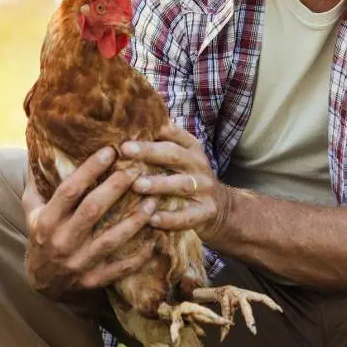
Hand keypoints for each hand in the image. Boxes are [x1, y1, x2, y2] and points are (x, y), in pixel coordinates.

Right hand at [22, 147, 157, 299]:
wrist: (41, 285)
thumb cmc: (41, 238)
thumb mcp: (32, 212)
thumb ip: (37, 184)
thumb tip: (41, 150)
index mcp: (47, 221)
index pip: (69, 190)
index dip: (90, 169)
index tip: (110, 151)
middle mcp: (62, 241)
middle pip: (92, 210)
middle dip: (116, 188)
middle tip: (137, 170)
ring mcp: (78, 263)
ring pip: (111, 239)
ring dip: (134, 220)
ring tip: (153, 201)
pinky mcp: (93, 280)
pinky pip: (120, 268)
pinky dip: (139, 256)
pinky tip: (156, 240)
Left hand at [121, 122, 231, 241]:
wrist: (222, 206)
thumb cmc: (188, 177)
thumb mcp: (181, 157)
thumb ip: (160, 144)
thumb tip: (126, 127)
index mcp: (191, 147)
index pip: (173, 132)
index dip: (153, 129)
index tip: (129, 128)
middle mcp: (198, 165)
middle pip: (174, 155)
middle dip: (149, 151)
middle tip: (125, 150)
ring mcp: (204, 189)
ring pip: (181, 184)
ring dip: (158, 184)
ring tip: (137, 185)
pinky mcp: (205, 212)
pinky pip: (186, 216)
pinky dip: (169, 218)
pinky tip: (151, 219)